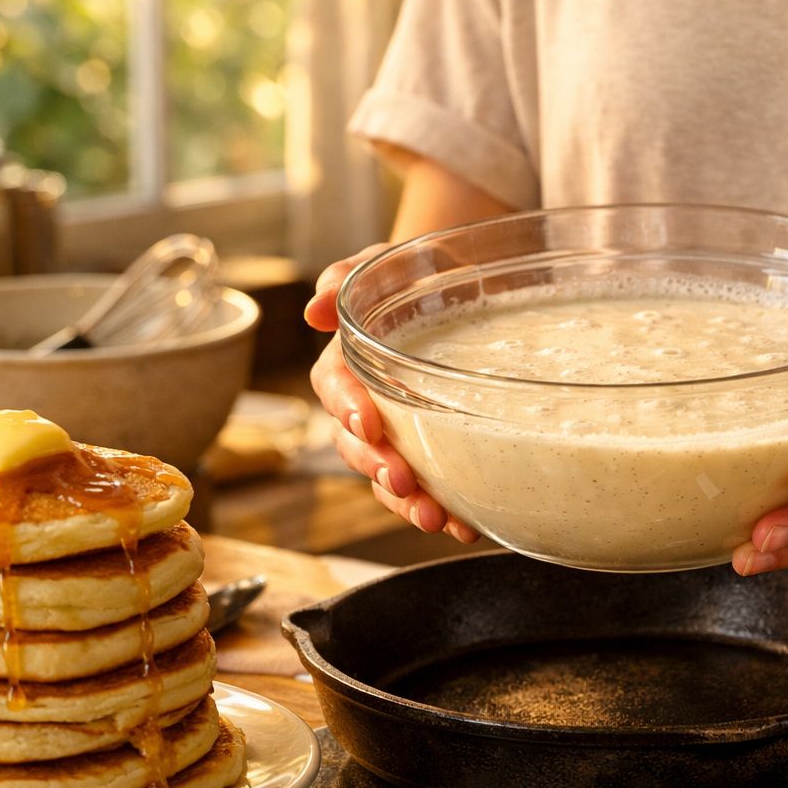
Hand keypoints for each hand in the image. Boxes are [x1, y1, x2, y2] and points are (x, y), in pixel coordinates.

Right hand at [304, 247, 479, 542]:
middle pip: (357, 445)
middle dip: (377, 467)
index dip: (348, 407)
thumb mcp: (386, 263)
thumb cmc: (417, 271)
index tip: (370, 422)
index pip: (335, 387)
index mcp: (348, 359)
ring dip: (406, 504)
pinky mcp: (431, 451)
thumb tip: (316, 310)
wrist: (471, 282)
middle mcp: (367, 403)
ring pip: (387, 477)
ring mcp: (398, 433)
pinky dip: (442, 510)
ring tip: (436, 519)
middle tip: (404, 482)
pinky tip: (466, 524)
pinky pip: (426, 490)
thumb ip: (348, 279)